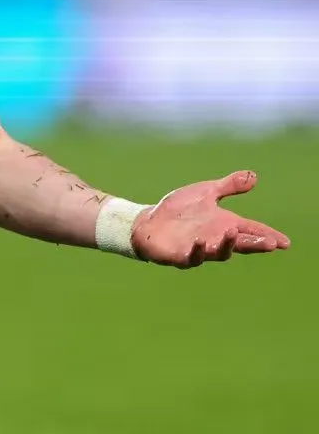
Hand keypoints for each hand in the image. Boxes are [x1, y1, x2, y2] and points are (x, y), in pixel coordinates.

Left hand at [130, 169, 290, 268]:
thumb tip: (254, 176)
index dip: (268, 236)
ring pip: (218, 252)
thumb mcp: (206, 192)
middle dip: (256, 244)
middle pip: (241, 245)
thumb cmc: (179, 210)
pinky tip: (199, 241)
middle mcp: (215, 239)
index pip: (251, 231)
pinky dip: (197, 251)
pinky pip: (191, 257)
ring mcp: (199, 249)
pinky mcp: (180, 255)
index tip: (285, 242)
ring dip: (227, 245)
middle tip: (270, 243)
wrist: (149, 222)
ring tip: (233, 232)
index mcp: (224, 224)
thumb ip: (229, 186)